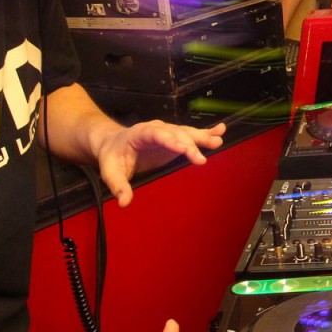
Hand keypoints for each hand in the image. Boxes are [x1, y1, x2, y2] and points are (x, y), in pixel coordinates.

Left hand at [96, 121, 226, 206]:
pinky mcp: (175, 138)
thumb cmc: (112, 156)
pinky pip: (191, 134)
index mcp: (140, 133)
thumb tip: (124, 202)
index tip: (184, 149)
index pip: (156, 135)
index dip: (170, 141)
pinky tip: (220, 131)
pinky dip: (206, 132)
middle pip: (176, 134)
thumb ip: (118, 186)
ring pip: (186, 133)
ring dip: (202, 137)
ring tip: (218, 141)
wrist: (113, 143)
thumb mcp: (110, 172)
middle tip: (201, 159)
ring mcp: (167, 132)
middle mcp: (157, 129)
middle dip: (189, 145)